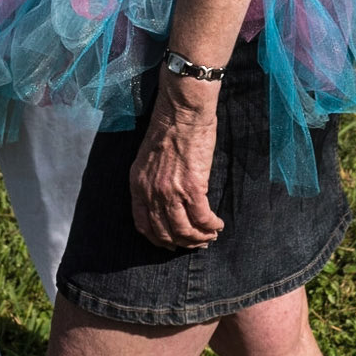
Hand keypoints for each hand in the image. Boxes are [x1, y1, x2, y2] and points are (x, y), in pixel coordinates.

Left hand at [129, 80, 223, 249]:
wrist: (182, 112)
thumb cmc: (169, 128)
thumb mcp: (148, 158)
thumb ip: (152, 181)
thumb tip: (166, 200)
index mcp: (137, 184)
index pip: (143, 224)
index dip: (158, 239)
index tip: (172, 243)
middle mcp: (151, 192)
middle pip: (165, 233)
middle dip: (183, 243)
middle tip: (197, 242)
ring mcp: (170, 192)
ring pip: (184, 230)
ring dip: (199, 238)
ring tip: (210, 235)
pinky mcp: (193, 187)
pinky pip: (202, 218)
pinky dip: (211, 226)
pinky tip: (217, 225)